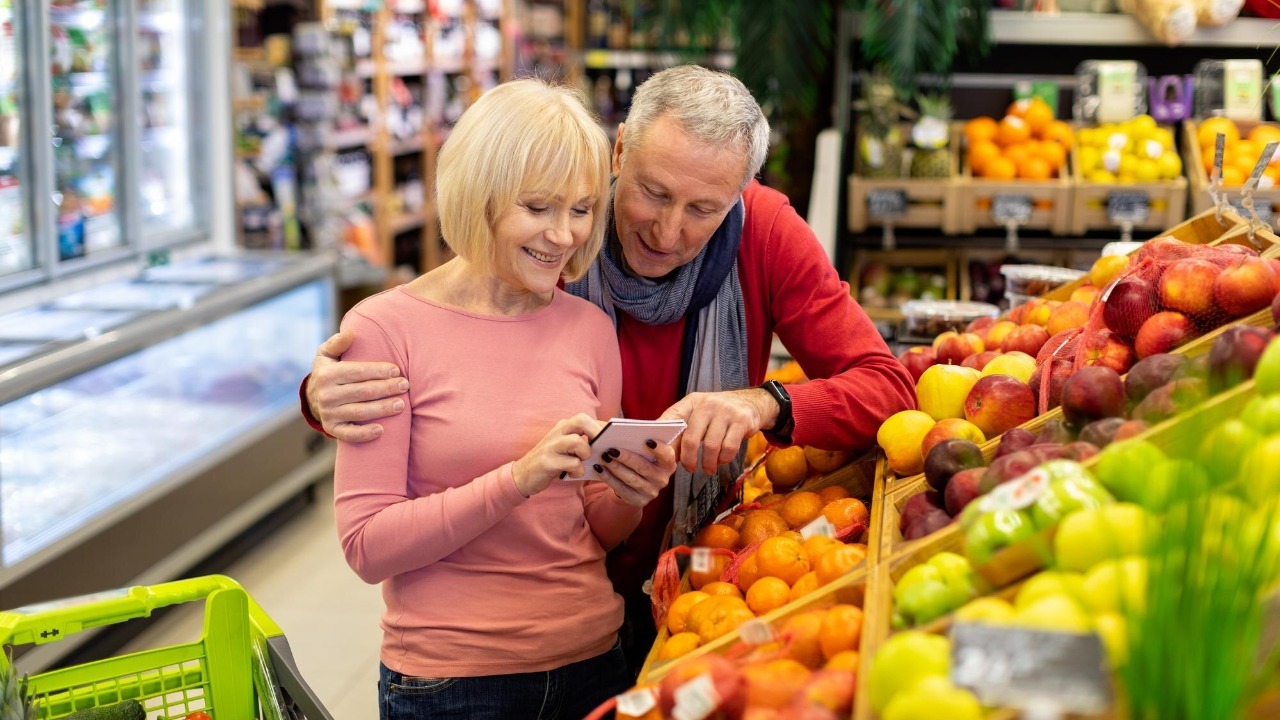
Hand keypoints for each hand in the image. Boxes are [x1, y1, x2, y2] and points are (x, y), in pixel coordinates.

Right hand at [308, 328, 408, 441]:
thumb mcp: (327, 354)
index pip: (357, 372)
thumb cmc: (328, 371)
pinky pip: (349, 435)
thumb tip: (351, 332)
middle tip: (404, 385)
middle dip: (386, 388)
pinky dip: (365, 434)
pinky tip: (381, 431)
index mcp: (327, 374)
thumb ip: (338, 343)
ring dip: (382, 409)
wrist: (313, 397)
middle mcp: (326, 395)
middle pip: (362, 392)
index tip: (396, 369)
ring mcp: (329, 413)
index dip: (378, 371)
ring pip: (360, 412)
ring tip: (401, 404)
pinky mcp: (332, 429)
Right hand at [512, 414, 602, 496]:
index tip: (613, 437)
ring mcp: (550, 446)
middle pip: (581, 420)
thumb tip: (609, 444)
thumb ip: (583, 443)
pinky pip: (571, 463)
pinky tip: (573, 474)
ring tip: (582, 462)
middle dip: (596, 432)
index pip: (586, 418)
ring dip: (585, 453)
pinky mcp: (547, 462)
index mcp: (563, 427)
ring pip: (577, 441)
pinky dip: (578, 470)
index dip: (602, 427)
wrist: (523, 474)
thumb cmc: (552, 461)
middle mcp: (557, 432)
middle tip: (600, 446)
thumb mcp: (566, 448)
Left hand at [597, 440, 676, 505]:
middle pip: (643, 467)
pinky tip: (599, 468)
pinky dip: (608, 478)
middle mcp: (662, 479)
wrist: (641, 481)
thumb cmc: (643, 457)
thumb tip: (631, 426)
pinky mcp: (638, 500)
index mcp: (668, 464)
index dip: (659, 449)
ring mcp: (651, 492)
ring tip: (603, 457)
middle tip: (611, 449)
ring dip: (615, 467)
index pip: (667, 456)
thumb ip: (646, 436)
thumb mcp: (649, 447)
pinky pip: (621, 489)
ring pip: (630, 479)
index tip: (647, 440)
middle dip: (626, 458)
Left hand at [659, 389, 776, 474]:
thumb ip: (681, 430)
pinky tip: (721, 460)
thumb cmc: (716, 415)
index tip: (666, 458)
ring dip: (708, 463)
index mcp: (691, 402)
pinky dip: (724, 459)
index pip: (672, 419)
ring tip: (708, 468)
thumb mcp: (698, 415)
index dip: (666, 441)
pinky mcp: (741, 420)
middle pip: (691, 439)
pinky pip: (729, 447)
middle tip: (690, 469)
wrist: (750, 403)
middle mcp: (707, 404)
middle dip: (689, 460)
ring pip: (711, 446)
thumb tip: (663, 453)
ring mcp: (725, 411)